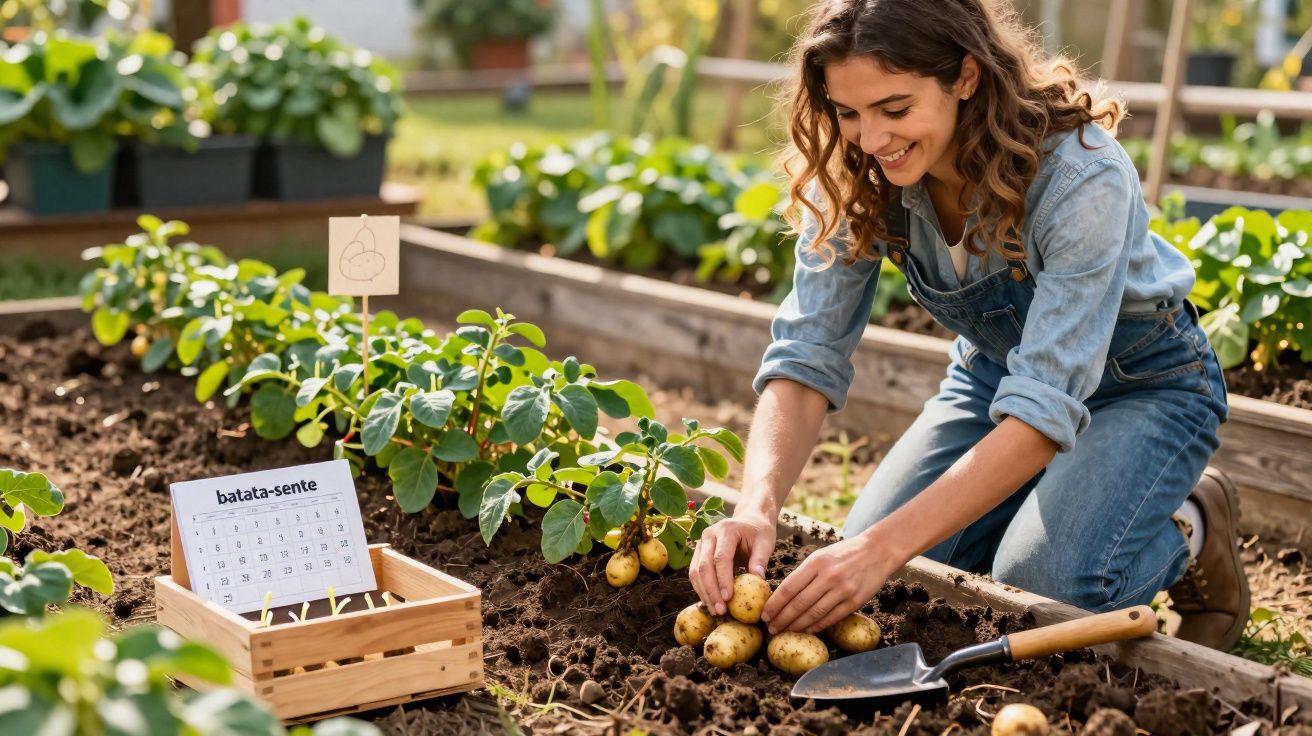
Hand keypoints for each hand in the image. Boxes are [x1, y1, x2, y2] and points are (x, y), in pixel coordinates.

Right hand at [688, 511, 776, 616]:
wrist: (749, 519)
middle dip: (711, 591)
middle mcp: (709, 535)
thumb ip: (760, 559)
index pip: (721, 557)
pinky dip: (701, 589)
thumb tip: (758, 579)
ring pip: (695, 571)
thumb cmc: (759, 532)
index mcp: (726, 530)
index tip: (729, 598)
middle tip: (720, 610)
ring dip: (704, 593)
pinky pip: (695, 573)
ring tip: (715, 611)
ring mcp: (701, 543)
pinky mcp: (699, 552)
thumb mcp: (765, 542)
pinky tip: (710, 602)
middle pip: (704, 566)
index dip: (723, 579)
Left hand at [761, 532, 900, 634]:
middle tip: (771, 628)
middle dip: (782, 619)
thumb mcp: (821, 556)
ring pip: (814, 613)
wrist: (878, 550)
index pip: (788, 588)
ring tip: (785, 631)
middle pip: (799, 603)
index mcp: (816, 562)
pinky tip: (807, 630)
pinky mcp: (855, 601)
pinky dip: (817, 626)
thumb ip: (804, 574)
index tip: (765, 614)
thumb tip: (783, 596)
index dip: (774, 604)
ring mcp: (843, 589)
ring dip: (797, 625)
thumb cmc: (844, 553)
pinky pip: (832, 617)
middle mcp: (828, 576)